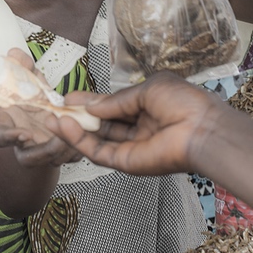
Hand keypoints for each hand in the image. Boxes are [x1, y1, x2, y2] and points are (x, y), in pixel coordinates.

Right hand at [0, 49, 85, 167]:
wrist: (42, 111)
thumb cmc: (30, 97)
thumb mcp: (27, 80)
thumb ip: (21, 67)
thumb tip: (15, 53)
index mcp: (8, 126)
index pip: (1, 136)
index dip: (9, 137)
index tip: (23, 134)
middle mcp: (23, 144)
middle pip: (29, 157)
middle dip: (46, 149)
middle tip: (60, 138)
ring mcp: (42, 152)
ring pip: (52, 159)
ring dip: (66, 149)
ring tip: (80, 132)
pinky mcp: (61, 154)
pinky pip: (70, 156)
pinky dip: (80, 146)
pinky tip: (90, 133)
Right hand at [47, 72, 218, 175]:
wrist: (202, 130)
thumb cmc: (184, 103)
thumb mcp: (147, 89)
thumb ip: (116, 100)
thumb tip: (91, 105)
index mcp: (147, 108)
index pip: (112, 106)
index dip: (91, 101)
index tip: (69, 96)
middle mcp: (138, 129)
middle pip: (101, 124)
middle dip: (77, 116)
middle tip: (54, 107)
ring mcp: (131, 148)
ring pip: (95, 140)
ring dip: (72, 129)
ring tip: (50, 117)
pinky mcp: (126, 163)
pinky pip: (97, 152)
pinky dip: (79, 141)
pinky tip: (64, 126)